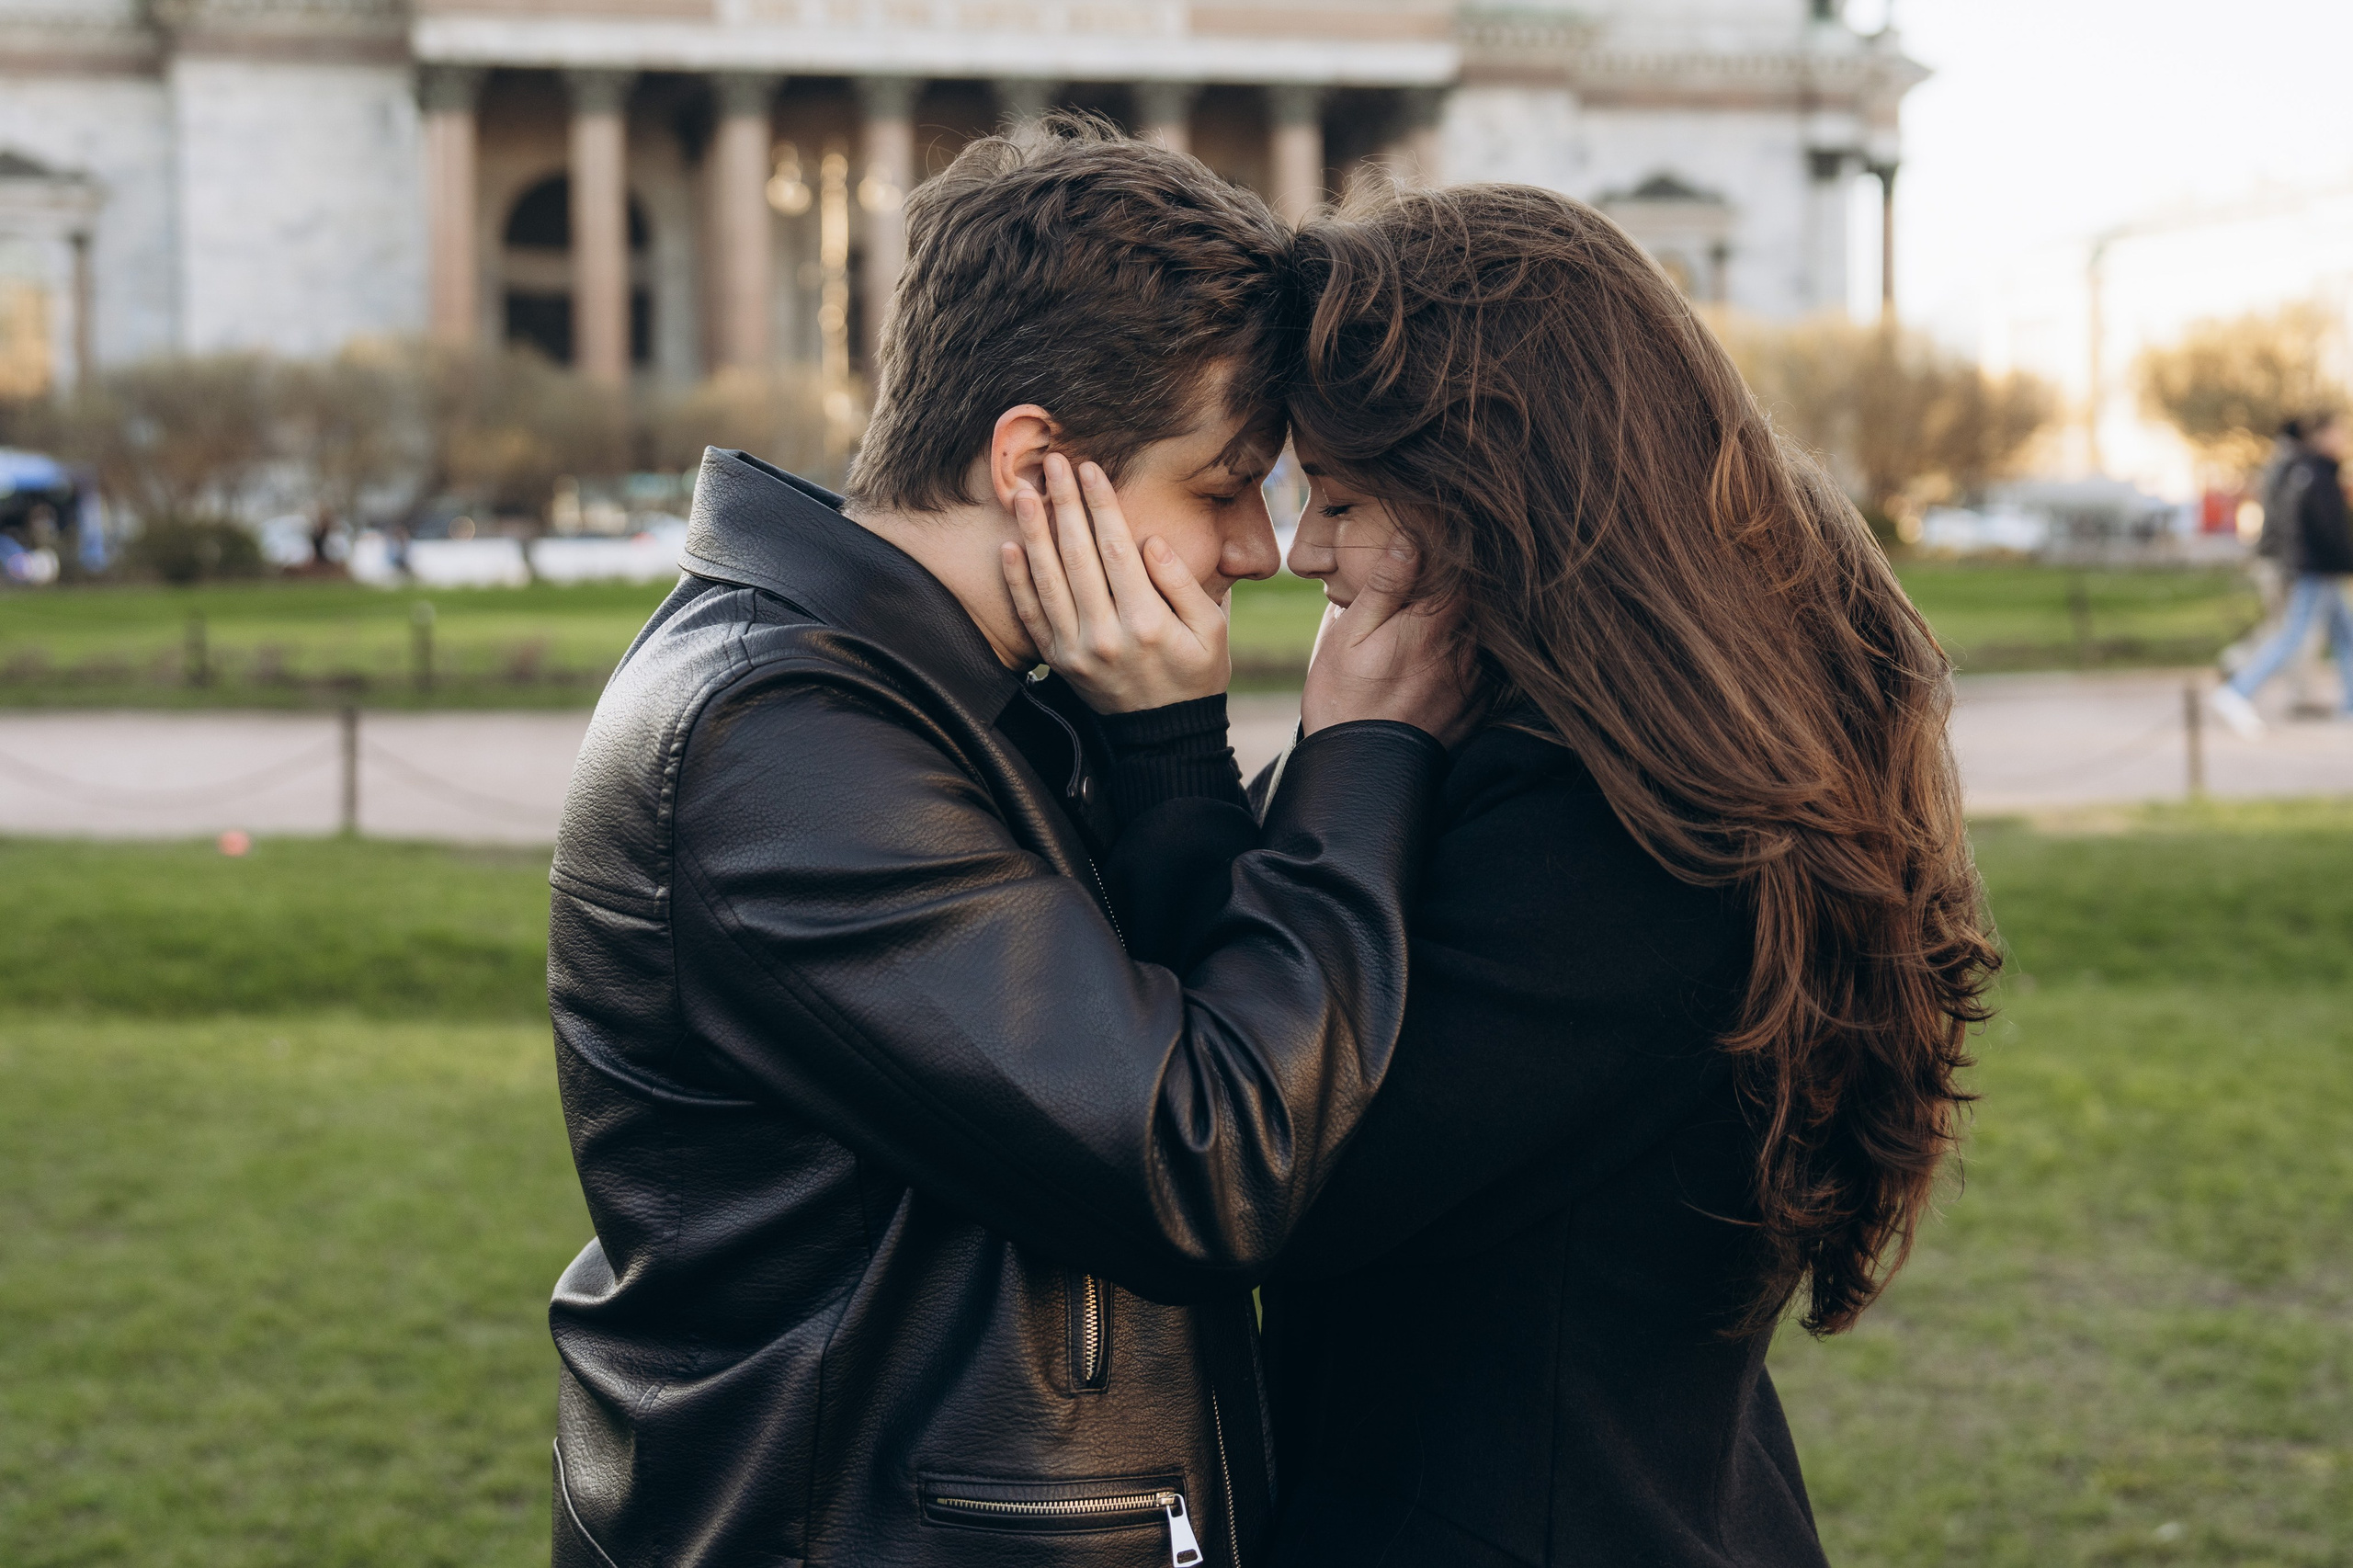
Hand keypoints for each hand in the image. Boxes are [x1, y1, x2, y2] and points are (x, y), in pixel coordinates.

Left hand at [1000, 453, 1230, 712]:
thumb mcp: (1211, 631)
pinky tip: (1008, 547)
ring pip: (1047, 581)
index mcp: (1147, 622)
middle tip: (1053, 463)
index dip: (1101, 505)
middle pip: (1077, 556)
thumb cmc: (1196, 675)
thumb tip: (1151, 543)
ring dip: (1032, 532)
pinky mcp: (1058, 662)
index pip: (1117, 549)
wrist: (1165, 736)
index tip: (1090, 469)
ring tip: (1021, 493)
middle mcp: (1105, 634)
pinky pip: (1030, 616)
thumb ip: (1183, 585)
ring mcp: (1075, 650)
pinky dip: (1017, 582)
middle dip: (1063, 503)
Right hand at [1300, 544, 1476, 743]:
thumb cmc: (1344, 700)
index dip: (1450, 554)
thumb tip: (1411, 538)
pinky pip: (1479, 671)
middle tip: (1423, 588)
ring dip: (1459, 626)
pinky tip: (1431, 667)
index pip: (1463, 570)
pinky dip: (1462, 660)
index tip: (1434, 546)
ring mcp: (1475, 682)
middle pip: (1475, 602)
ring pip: (1479, 636)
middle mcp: (1466, 650)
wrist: (1360, 776)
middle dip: (1455, 589)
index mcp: (1435, 623)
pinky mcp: (1475, 709)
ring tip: (1423, 632)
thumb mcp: (1349, 635)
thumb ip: (1385, 586)